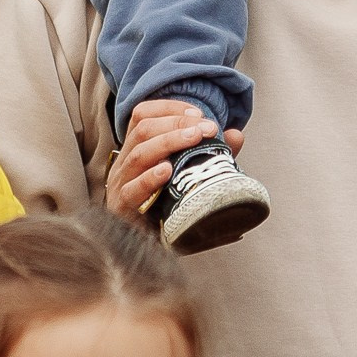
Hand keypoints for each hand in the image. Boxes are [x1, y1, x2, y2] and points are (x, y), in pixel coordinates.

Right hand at [105, 98, 245, 222]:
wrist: (146, 248)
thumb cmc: (167, 204)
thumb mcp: (189, 175)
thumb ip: (210, 155)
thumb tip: (236, 134)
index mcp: (136, 148)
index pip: (143, 115)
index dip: (169, 108)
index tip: (198, 113)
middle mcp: (125, 162)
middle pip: (143, 130)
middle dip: (176, 123)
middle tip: (206, 127)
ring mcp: (120, 184)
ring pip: (138, 155)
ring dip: (168, 142)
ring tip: (193, 138)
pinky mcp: (122, 208)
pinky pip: (132, 190)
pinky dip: (149, 178)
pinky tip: (166, 170)